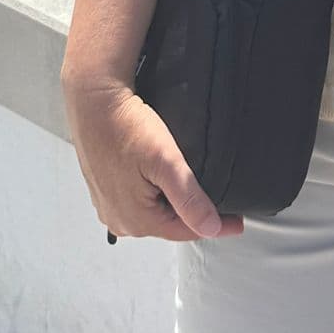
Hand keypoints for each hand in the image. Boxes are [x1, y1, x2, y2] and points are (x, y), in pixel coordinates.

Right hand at [62, 80, 242, 243]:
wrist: (95, 101)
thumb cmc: (126, 126)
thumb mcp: (166, 161)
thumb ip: (189, 198)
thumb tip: (211, 228)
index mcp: (135, 220)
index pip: (186, 231)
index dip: (216, 226)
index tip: (238, 222)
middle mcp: (119, 220)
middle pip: (169, 224)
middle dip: (193, 215)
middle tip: (221, 204)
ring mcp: (109, 206)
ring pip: (154, 212)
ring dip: (174, 204)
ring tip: (196, 191)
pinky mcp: (105, 190)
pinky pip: (139, 200)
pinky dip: (155, 194)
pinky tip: (164, 181)